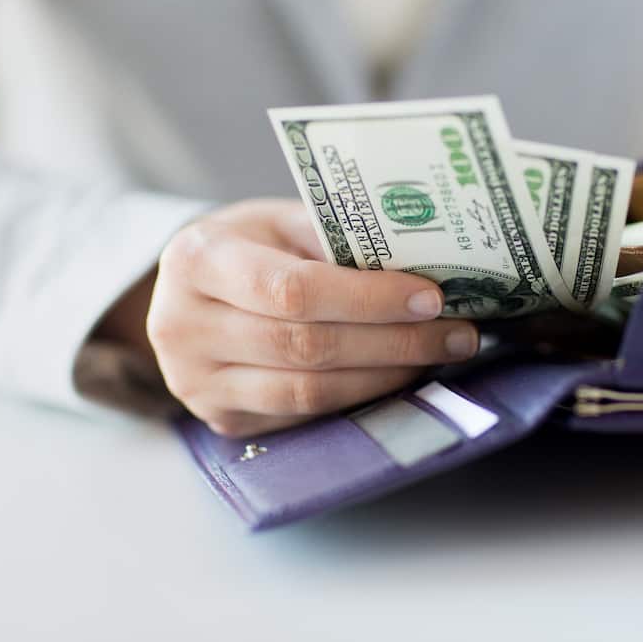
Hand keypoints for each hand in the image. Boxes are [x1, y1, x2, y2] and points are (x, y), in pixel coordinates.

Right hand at [113, 199, 478, 436]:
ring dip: (386, 376)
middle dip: (395, 342)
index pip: (294, 290)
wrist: (188, 291)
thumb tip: (426, 263)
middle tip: (458, 333)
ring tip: (438, 355)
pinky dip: (360, 397)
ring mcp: (197, 384)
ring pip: (309, 392)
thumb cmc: (247, 246)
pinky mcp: (222, 421)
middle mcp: (184, 327)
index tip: (431, 298)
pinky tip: (398, 375)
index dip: (369, 299)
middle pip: (307, 346)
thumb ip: (336, 239)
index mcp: (198, 260)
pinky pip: (304, 417)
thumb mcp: (280, 221)